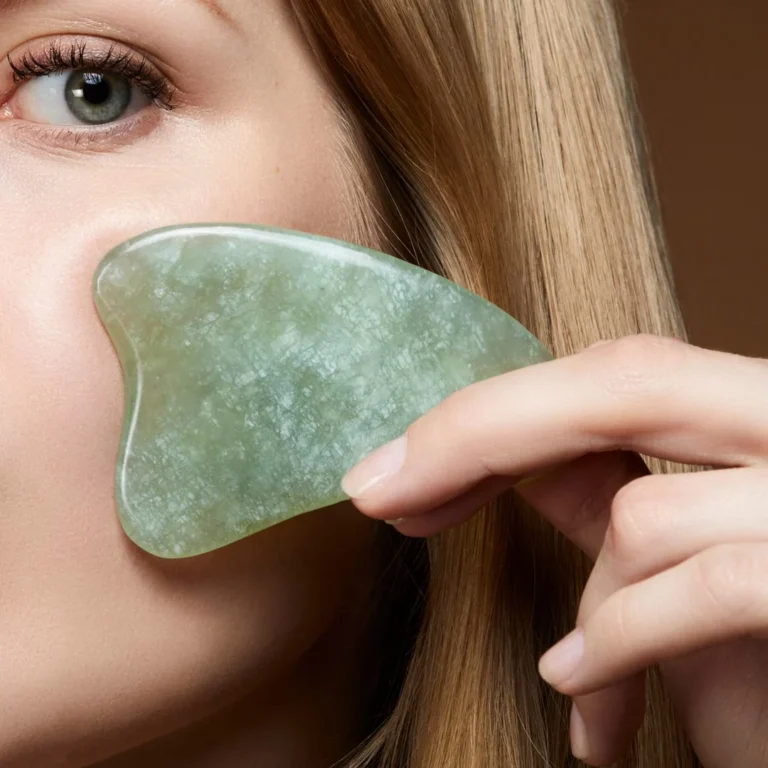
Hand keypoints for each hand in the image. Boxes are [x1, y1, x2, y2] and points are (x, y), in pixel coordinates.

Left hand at [340, 334, 767, 766]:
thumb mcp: (691, 571)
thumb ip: (610, 499)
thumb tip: (508, 460)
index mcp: (760, 412)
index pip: (622, 369)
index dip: (497, 409)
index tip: (397, 463)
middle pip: (625, 380)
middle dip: (479, 432)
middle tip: (376, 489)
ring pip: (648, 512)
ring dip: (589, 610)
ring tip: (572, 673)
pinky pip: (702, 589)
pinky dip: (620, 648)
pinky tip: (585, 703)